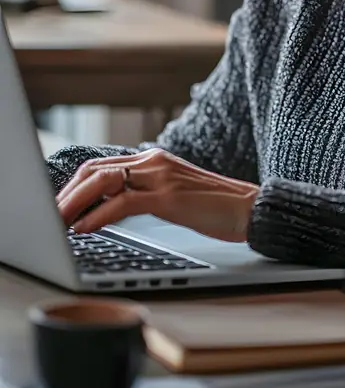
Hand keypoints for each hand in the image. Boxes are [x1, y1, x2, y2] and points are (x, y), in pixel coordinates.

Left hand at [56, 149, 258, 241]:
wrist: (251, 209)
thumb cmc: (216, 207)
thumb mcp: (175, 194)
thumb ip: (146, 193)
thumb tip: (112, 207)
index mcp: (155, 159)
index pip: (102, 165)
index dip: (74, 186)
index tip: (59, 206)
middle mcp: (154, 161)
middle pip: (95, 170)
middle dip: (66, 194)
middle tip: (51, 216)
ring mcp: (161, 176)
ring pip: (102, 182)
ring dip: (73, 204)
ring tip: (57, 223)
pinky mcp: (169, 196)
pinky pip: (122, 203)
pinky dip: (96, 216)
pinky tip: (84, 228)